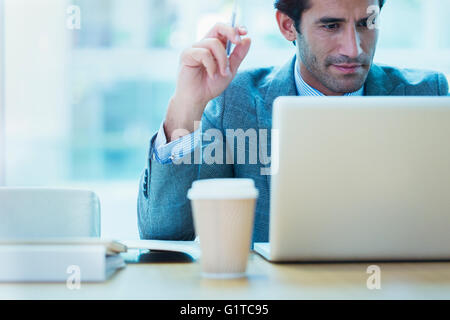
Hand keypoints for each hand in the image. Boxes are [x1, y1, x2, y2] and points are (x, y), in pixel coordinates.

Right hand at [164, 23, 250, 141]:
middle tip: (238, 42)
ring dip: (222, 59)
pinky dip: (211, 65)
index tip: (245, 32)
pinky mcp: (187, 54)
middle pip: (218, 27)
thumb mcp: (230, 70)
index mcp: (214, 46)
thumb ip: (238, 55)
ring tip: (222, 73)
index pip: (224, 30)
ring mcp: (194, 48)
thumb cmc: (210, 86)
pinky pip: (204, 53)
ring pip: (214, 43)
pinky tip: (211, 75)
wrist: (197, 99)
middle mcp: (203, 44)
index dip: (235, 28)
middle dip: (231, 32)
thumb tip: (248, 39)